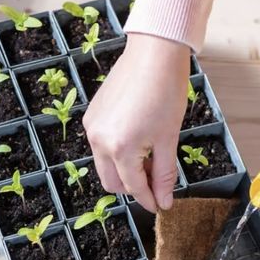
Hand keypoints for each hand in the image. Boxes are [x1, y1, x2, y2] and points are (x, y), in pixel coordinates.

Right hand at [83, 33, 189, 212]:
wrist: (154, 53)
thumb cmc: (166, 92)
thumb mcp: (169, 139)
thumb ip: (165, 174)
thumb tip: (165, 201)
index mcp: (121, 149)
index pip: (133, 187)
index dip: (149, 199)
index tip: (160, 205)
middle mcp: (99, 141)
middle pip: (112, 182)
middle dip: (133, 188)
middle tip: (156, 181)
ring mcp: (92, 127)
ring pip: (104, 166)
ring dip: (124, 171)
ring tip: (149, 158)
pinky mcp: (91, 116)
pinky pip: (100, 147)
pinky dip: (116, 153)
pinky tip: (136, 141)